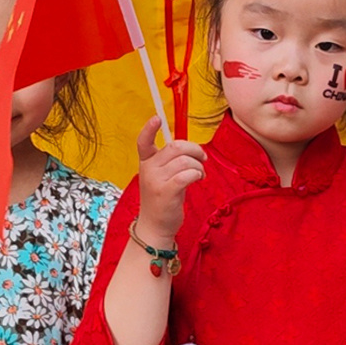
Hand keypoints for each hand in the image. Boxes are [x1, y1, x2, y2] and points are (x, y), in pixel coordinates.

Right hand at [133, 117, 207, 241]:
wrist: (155, 226)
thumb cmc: (162, 199)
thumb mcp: (161, 177)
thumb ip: (171, 162)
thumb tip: (193, 150)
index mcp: (146, 162)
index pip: (143, 141)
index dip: (149, 129)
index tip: (157, 118)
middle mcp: (148, 169)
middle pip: (175, 147)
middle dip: (194, 150)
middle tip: (203, 158)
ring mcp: (156, 181)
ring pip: (184, 161)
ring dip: (198, 166)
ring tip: (200, 174)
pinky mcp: (166, 192)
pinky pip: (187, 174)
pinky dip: (197, 174)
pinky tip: (198, 179)